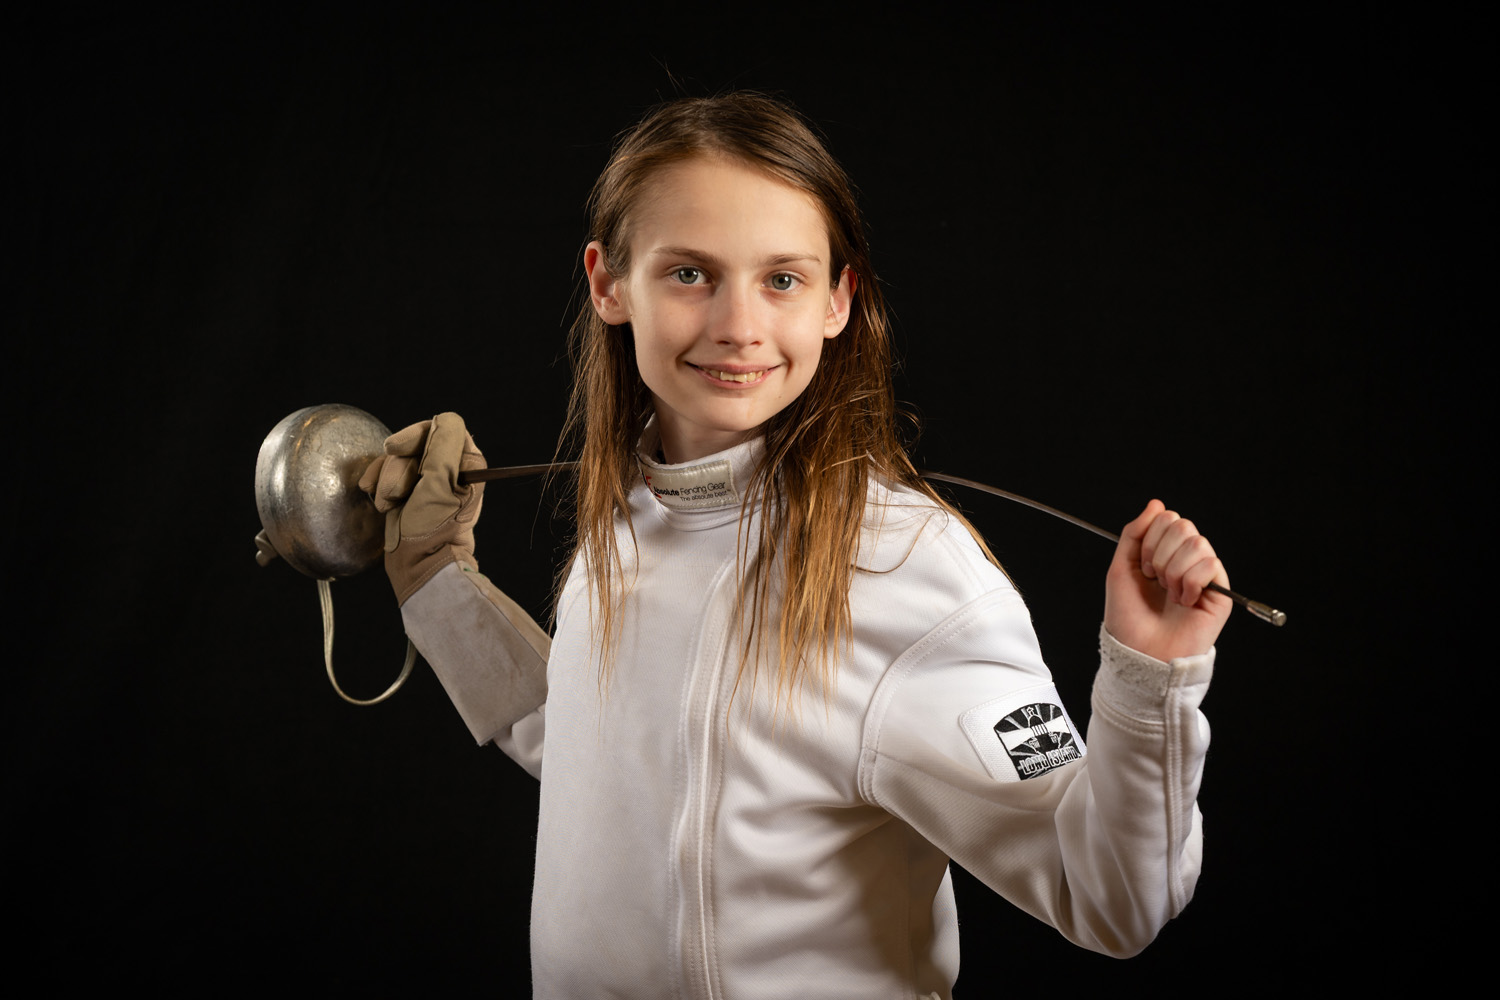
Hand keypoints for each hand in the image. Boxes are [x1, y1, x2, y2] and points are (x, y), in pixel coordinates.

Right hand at [358, 412, 485, 603]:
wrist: (418, 562)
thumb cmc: (433, 527)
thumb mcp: (441, 482)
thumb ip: (444, 445)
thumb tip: (445, 419)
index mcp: (466, 463)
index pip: (438, 429)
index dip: (414, 436)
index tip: (395, 448)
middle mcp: (448, 468)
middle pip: (413, 443)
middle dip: (397, 465)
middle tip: (396, 492)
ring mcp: (426, 481)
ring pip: (396, 459)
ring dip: (386, 480)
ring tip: (390, 504)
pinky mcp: (407, 493)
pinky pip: (386, 474)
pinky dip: (378, 484)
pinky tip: (377, 499)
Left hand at [1103, 500, 1231, 661]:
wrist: (1139, 651)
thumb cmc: (1128, 616)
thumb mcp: (1121, 568)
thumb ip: (1135, 533)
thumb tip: (1156, 504)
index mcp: (1163, 553)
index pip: (1169, 519)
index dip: (1152, 537)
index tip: (1142, 566)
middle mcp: (1185, 561)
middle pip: (1184, 526)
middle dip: (1161, 553)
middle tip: (1155, 579)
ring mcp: (1204, 576)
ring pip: (1198, 543)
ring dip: (1174, 570)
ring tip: (1170, 593)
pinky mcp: (1220, 593)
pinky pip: (1211, 564)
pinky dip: (1191, 582)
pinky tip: (1185, 601)